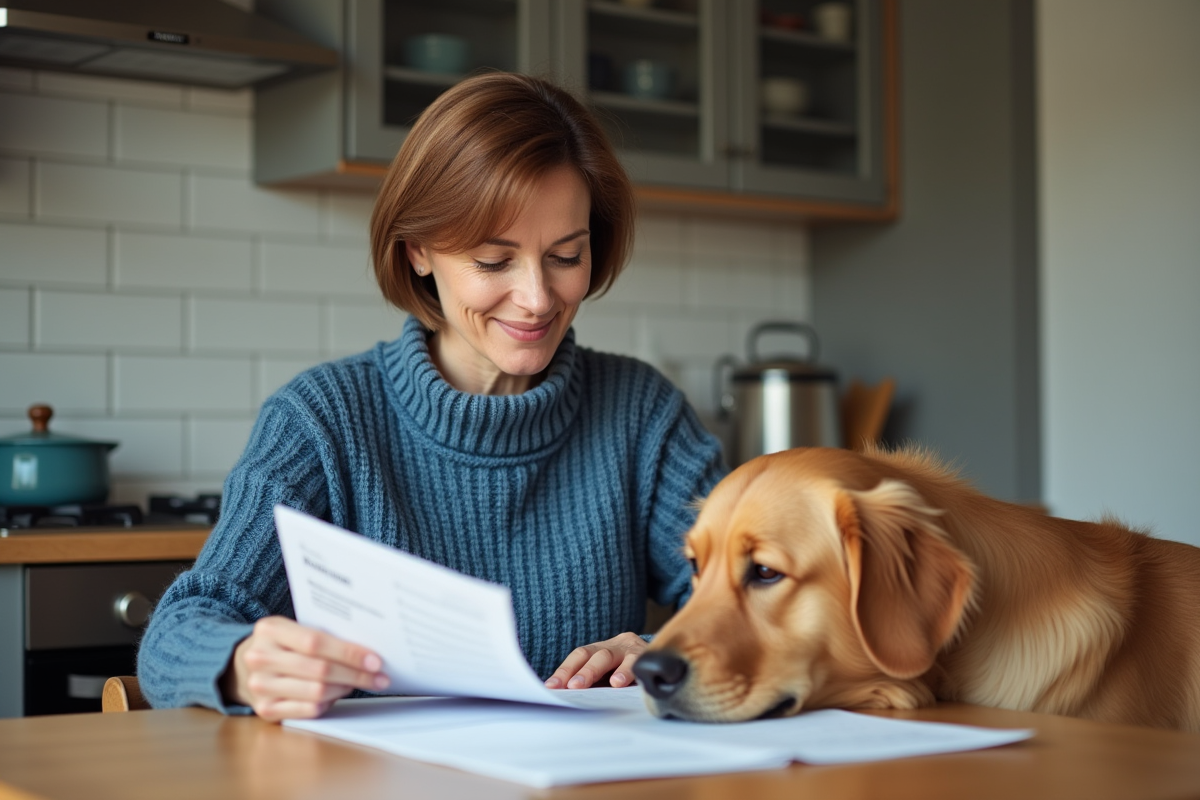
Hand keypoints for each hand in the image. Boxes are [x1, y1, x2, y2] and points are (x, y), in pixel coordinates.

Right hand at [220, 616, 388, 720]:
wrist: (240, 665)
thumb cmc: (280, 644)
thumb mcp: (292, 628)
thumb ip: (321, 634)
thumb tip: (367, 649)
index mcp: (269, 630)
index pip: (315, 642)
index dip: (348, 653)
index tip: (375, 660)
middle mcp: (260, 658)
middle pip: (319, 670)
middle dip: (355, 674)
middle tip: (379, 676)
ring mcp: (260, 686)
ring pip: (317, 692)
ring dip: (346, 689)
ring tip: (361, 683)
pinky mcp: (265, 710)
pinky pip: (308, 710)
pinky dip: (329, 703)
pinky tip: (338, 694)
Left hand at [544, 632, 646, 689]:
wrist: (659, 656)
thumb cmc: (622, 671)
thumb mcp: (605, 674)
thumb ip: (588, 683)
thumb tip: (562, 696)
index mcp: (600, 648)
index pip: (580, 655)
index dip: (565, 670)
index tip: (551, 687)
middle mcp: (617, 645)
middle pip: (600, 655)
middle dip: (587, 672)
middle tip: (574, 687)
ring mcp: (636, 650)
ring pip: (626, 658)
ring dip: (621, 672)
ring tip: (615, 684)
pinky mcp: (653, 658)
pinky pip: (648, 665)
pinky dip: (642, 674)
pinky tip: (640, 684)